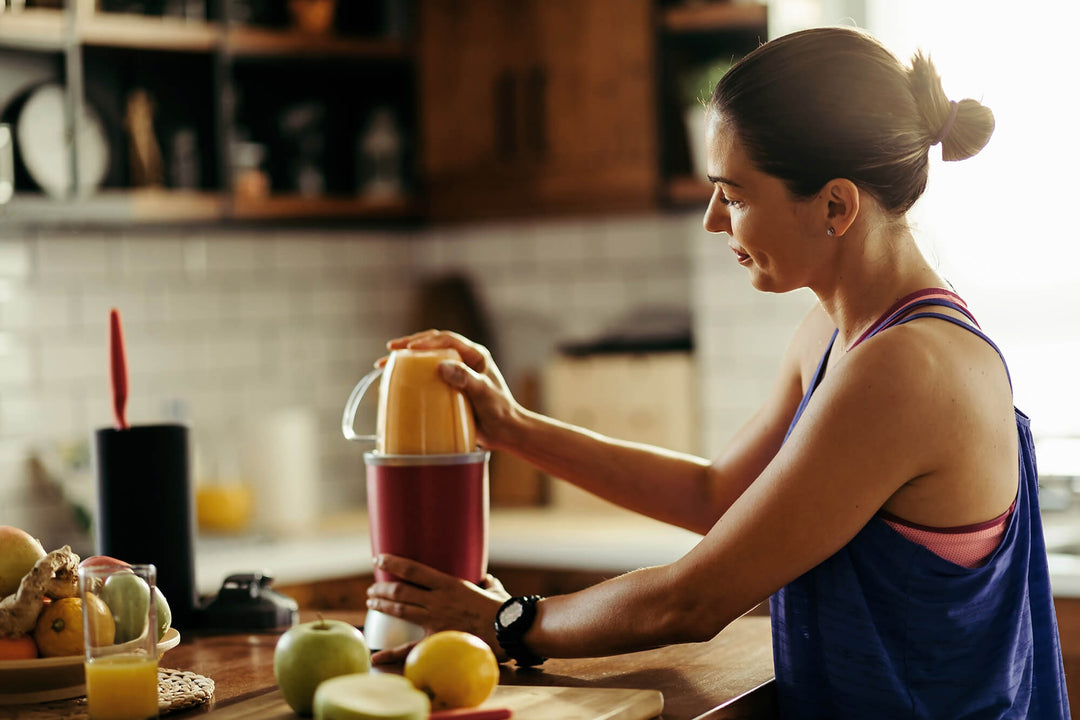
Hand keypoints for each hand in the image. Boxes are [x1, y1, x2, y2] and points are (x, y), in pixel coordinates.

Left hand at [366, 554, 510, 664]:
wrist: (508, 630)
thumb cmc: (503, 608)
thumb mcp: (493, 589)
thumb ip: (486, 583)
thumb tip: (486, 580)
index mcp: (449, 583)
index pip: (413, 569)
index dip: (392, 563)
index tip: (378, 559)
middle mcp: (437, 599)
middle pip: (400, 591)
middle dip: (381, 588)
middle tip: (372, 589)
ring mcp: (435, 620)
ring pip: (400, 610)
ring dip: (382, 605)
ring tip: (370, 603)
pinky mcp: (437, 640)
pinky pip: (409, 647)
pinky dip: (390, 653)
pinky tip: (375, 655)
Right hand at [382, 330, 520, 450]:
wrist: (506, 431)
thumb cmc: (500, 411)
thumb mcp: (483, 393)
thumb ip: (465, 379)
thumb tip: (440, 366)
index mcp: (475, 356)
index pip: (447, 340)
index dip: (426, 341)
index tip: (408, 348)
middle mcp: (464, 361)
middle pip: (434, 345)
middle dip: (410, 345)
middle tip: (390, 349)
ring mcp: (456, 375)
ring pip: (428, 360)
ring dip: (408, 360)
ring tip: (386, 364)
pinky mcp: (450, 389)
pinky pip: (428, 379)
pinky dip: (412, 378)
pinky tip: (399, 384)